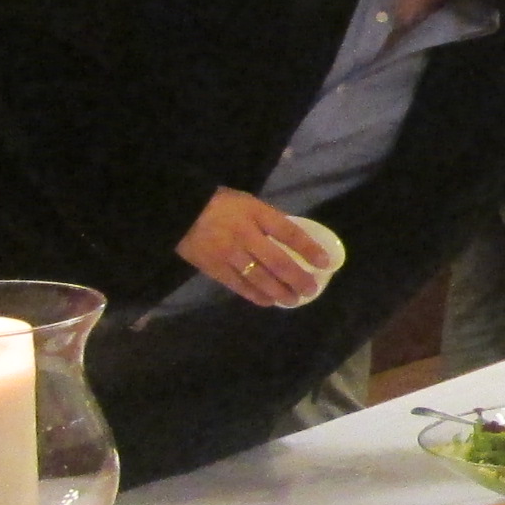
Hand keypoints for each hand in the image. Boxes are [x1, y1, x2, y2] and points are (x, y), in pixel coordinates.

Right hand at [178, 188, 329, 305]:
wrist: (179, 211)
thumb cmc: (220, 204)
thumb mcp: (248, 203)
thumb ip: (268, 220)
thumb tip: (293, 241)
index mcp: (256, 213)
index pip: (289, 232)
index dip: (309, 248)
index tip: (325, 262)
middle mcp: (245, 235)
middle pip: (277, 261)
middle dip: (297, 278)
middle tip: (311, 290)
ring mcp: (229, 253)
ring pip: (260, 278)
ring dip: (280, 291)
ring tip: (294, 300)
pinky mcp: (214, 268)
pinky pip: (239, 286)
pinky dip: (256, 296)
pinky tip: (269, 302)